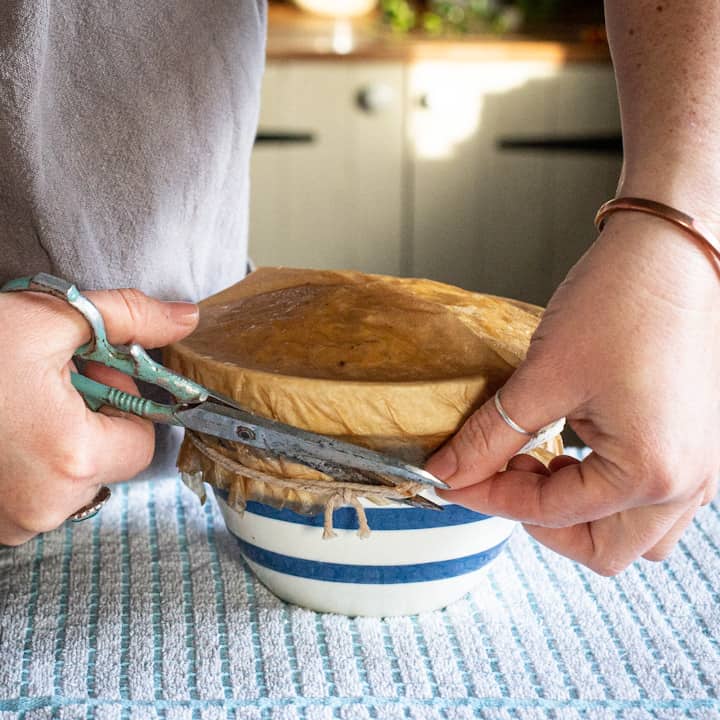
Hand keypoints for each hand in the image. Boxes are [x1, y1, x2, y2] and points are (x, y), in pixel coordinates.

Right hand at [0, 288, 198, 545]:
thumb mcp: (47, 319)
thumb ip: (129, 317)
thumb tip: (188, 318)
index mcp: (72, 455)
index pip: (143, 441)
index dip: (125, 402)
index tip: (93, 374)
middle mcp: (45, 504)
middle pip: (109, 463)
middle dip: (95, 421)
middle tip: (55, 384)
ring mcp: (11, 524)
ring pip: (72, 481)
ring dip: (61, 445)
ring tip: (20, 407)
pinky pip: (35, 497)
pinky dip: (30, 466)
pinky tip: (4, 432)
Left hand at [426, 213, 719, 573]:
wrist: (671, 251)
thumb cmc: (620, 303)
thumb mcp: (543, 377)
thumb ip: (490, 438)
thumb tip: (448, 473)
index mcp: (650, 472)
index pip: (551, 514)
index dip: (490, 497)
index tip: (452, 479)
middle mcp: (685, 482)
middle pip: (602, 550)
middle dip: (542, 522)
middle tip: (500, 478)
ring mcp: (699, 466)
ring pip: (633, 533)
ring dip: (579, 514)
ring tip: (539, 464)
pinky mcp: (694, 445)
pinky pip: (651, 500)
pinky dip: (605, 492)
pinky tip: (572, 453)